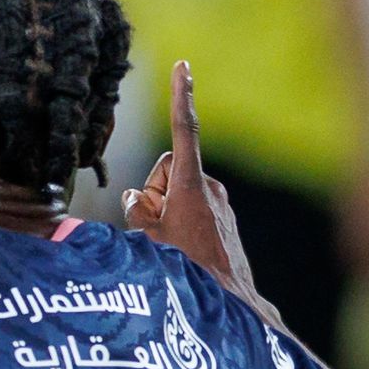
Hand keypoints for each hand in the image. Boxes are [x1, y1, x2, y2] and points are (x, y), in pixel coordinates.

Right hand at [130, 62, 265, 317]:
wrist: (231, 302)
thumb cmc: (189, 271)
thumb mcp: (148, 238)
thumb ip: (137, 209)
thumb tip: (140, 200)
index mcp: (192, 186)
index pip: (184, 132)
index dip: (181, 98)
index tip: (183, 66)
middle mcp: (210, 187)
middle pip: (164, 173)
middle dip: (154, 195)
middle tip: (159, 229)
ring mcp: (219, 201)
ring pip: (175, 192)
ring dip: (166, 211)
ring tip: (175, 244)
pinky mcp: (223, 215)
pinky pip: (189, 207)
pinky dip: (179, 220)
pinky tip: (187, 248)